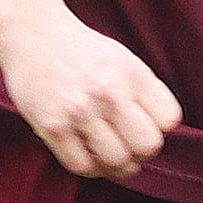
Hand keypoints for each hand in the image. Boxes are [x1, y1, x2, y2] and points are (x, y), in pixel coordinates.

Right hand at [0, 15, 179, 180]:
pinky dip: (90, 167)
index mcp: (132, 74)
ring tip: (108, 152)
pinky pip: (82, 166)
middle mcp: (109, 92)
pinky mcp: (52, 127)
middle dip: (140, 151)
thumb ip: (145, 94)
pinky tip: (88, 153)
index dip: (159, 127)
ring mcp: (80, 111)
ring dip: (115, 164)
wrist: (34, 36)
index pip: (169, 119)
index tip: (144, 124)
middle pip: (147, 146)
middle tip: (128, 144)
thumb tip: (160, 132)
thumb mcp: (124, 60)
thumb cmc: (83, 53)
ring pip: (116, 161)